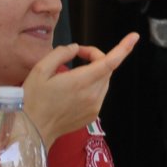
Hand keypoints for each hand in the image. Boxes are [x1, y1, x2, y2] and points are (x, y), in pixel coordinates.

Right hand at [21, 33, 138, 146]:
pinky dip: (92, 86)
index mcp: (80, 82)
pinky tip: (74, 90)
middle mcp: (92, 95)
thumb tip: (74, 48)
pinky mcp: (92, 114)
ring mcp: (94, 106)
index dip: (123, 48)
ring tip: (74, 73)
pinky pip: (99, 94)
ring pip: (104, 81)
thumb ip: (60, 54)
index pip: (110, 62)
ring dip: (96, 71)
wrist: (33, 129)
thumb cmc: (33, 100)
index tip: (134, 37)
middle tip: (78, 55)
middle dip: (96, 57)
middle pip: (107, 69)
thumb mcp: (39, 70)